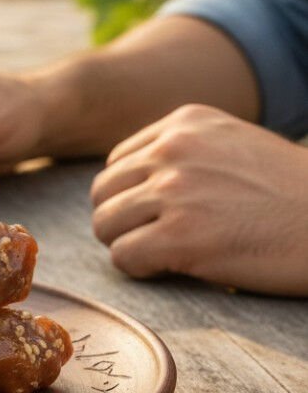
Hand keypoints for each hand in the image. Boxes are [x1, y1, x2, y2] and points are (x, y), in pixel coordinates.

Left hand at [91, 104, 307, 295]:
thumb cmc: (290, 193)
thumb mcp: (233, 145)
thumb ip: (183, 152)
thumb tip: (130, 182)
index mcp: (184, 123)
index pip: (118, 162)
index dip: (132, 195)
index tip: (160, 214)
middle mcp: (173, 149)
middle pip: (103, 192)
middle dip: (121, 220)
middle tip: (152, 239)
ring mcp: (174, 191)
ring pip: (105, 224)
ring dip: (127, 244)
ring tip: (161, 254)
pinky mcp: (180, 236)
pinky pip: (123, 256)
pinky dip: (139, 268)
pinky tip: (169, 268)